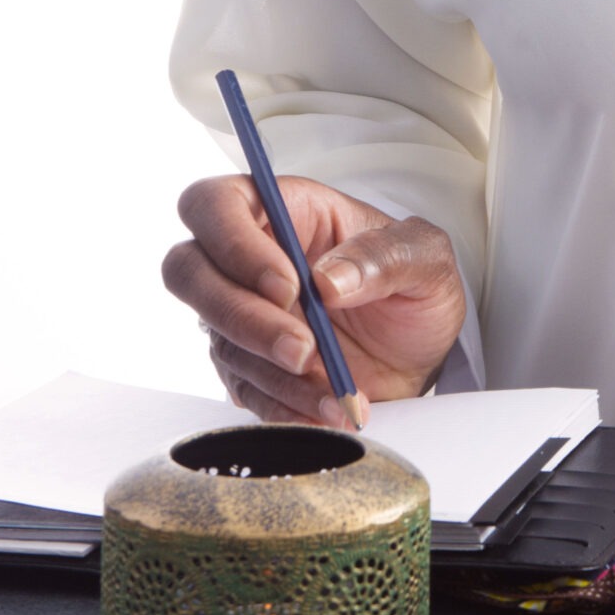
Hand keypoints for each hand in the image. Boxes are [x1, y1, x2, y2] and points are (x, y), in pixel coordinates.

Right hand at [162, 175, 465, 427]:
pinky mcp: (248, 367)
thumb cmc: (415, 286)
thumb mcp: (426, 258)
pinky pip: (243, 390)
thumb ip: (386, 255)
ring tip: (338, 388)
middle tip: (303, 349)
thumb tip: (329, 279)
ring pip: (218, 339)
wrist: (419, 352)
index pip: (215, 204)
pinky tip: (327, 410)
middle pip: (189, 271)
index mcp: (285, 208)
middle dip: (241, 317)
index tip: (288, 285)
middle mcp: (249, 257)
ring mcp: (241, 314)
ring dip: (275, 372)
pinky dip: (284, 406)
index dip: (234, 243)